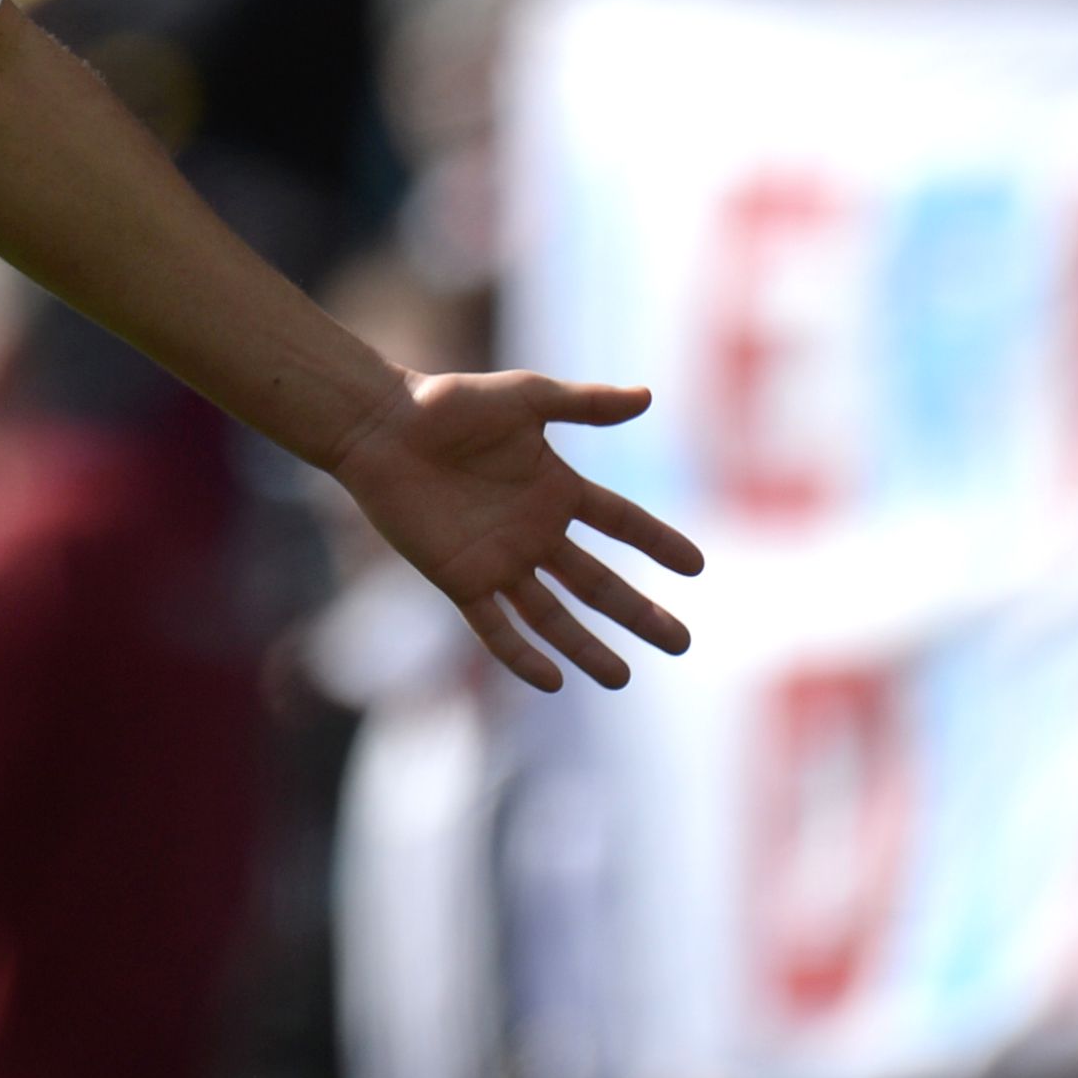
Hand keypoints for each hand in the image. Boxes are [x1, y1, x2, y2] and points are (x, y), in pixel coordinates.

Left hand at [330, 370, 704, 692]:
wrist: (382, 425)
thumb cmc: (448, 404)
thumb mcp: (525, 397)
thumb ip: (584, 404)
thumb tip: (648, 397)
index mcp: (555, 488)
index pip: (620, 521)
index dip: (656, 541)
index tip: (696, 566)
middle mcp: (534, 531)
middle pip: (596, 582)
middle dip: (638, 612)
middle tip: (681, 643)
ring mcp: (498, 559)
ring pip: (552, 614)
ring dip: (586, 646)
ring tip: (622, 677)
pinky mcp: (460, 577)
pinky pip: (495, 625)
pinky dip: (521, 654)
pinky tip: (551, 680)